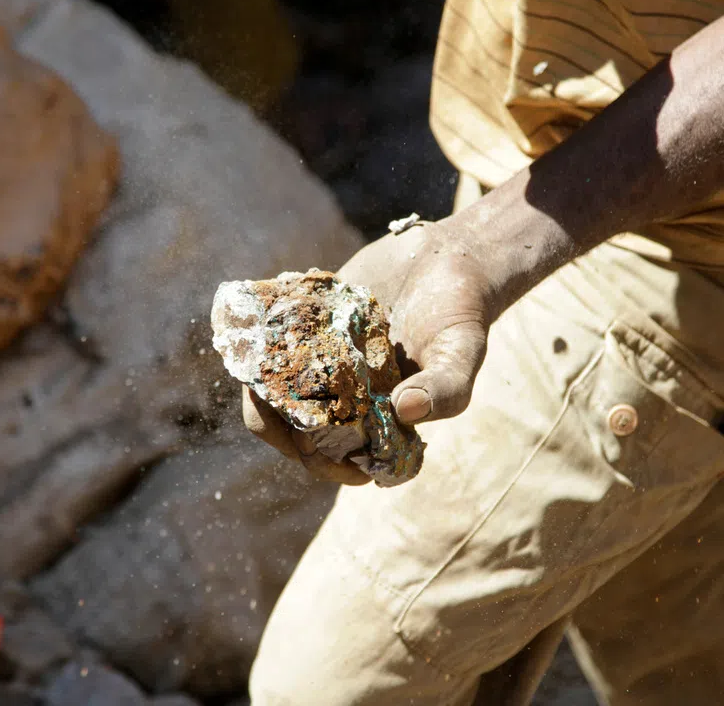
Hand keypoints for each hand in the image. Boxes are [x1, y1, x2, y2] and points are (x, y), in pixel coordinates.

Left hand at [243, 219, 496, 484]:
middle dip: (282, 424)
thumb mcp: (462, 352)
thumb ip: (444, 388)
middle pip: (294, 435)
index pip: (341, 464)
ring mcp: (320, 368)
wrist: (442, 260)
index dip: (326, 463)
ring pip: (271, 395)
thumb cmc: (458, 316)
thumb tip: (406, 410)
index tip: (322, 445)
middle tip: (283, 396)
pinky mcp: (305, 331)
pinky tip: (268, 322)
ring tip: (270, 360)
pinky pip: (268, 348)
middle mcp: (344, 403)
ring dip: (263, 384)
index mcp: (378, 425)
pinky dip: (261, 341)